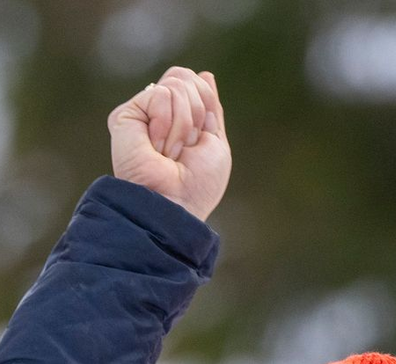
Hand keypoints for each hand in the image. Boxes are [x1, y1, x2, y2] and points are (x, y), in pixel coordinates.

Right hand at [107, 67, 230, 222]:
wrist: (175, 202)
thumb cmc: (198, 184)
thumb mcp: (216, 144)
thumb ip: (211, 109)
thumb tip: (205, 75)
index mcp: (180, 118)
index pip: (194, 82)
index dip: (206, 103)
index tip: (201, 137)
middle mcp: (158, 112)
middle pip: (184, 77)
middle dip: (197, 114)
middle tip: (186, 147)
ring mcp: (142, 113)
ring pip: (175, 85)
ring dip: (184, 125)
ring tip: (170, 152)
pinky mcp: (126, 114)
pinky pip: (161, 95)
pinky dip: (169, 124)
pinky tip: (157, 146)